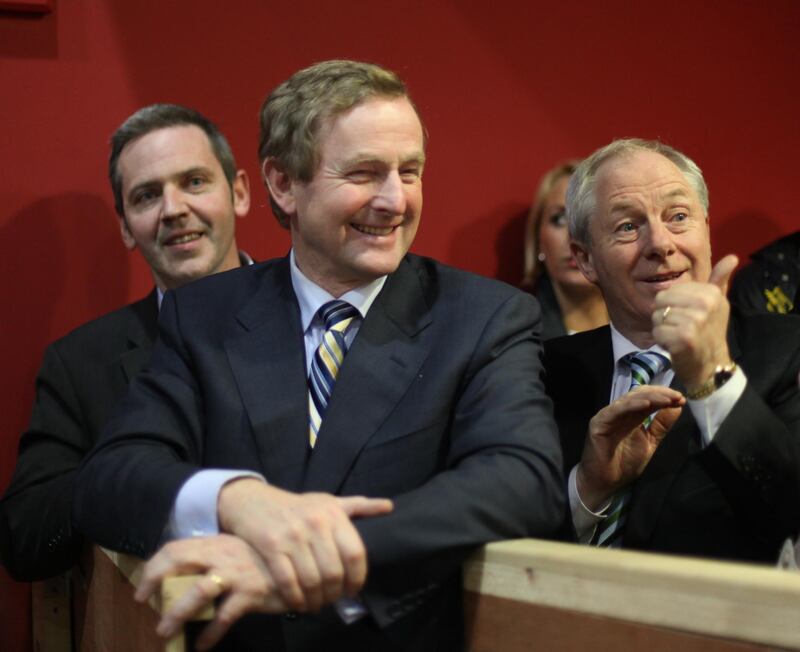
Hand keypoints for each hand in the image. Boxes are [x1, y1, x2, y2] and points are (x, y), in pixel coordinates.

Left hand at [134, 534, 287, 650]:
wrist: (304, 565)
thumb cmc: (266, 563)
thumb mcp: (238, 555)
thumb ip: (215, 562)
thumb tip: (184, 580)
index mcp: (217, 543)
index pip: (176, 548)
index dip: (154, 566)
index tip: (142, 586)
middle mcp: (223, 553)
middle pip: (180, 559)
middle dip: (155, 580)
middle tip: (144, 602)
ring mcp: (237, 572)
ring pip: (197, 590)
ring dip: (177, 613)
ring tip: (165, 631)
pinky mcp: (251, 592)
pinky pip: (223, 616)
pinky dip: (210, 634)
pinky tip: (202, 646)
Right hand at [217, 480, 392, 613]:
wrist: (253, 500)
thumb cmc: (296, 505)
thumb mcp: (328, 501)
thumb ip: (359, 506)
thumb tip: (389, 506)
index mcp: (334, 513)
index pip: (355, 554)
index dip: (357, 578)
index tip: (353, 590)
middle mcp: (316, 523)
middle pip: (334, 572)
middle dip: (334, 593)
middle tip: (331, 600)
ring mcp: (292, 535)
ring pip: (312, 580)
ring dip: (315, 600)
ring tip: (315, 604)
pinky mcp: (270, 546)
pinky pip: (287, 581)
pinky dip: (295, 598)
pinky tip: (297, 602)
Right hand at [577, 386, 684, 508]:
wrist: (605, 482)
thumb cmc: (624, 465)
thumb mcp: (650, 443)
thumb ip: (661, 426)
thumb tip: (678, 407)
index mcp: (631, 416)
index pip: (647, 399)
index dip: (664, 396)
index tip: (681, 399)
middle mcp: (619, 412)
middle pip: (639, 395)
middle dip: (660, 393)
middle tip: (678, 396)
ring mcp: (608, 416)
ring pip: (629, 400)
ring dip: (650, 397)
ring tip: (668, 399)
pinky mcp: (599, 422)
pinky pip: (616, 410)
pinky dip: (632, 405)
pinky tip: (647, 404)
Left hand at [652, 255, 737, 388]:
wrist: (711, 365)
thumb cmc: (710, 332)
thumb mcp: (717, 303)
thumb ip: (719, 280)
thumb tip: (732, 257)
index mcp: (710, 293)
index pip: (668, 292)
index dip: (672, 307)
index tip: (687, 317)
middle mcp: (705, 304)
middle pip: (660, 302)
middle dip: (665, 317)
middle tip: (681, 328)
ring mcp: (695, 321)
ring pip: (657, 317)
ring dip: (663, 330)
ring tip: (679, 337)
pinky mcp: (684, 338)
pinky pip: (657, 332)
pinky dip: (662, 342)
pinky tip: (675, 346)